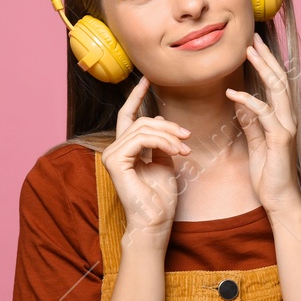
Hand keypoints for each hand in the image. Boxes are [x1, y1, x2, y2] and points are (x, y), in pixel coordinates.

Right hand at [101, 76, 190, 246]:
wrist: (156, 221)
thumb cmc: (161, 198)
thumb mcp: (165, 163)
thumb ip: (160, 143)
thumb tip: (158, 120)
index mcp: (126, 149)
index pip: (128, 115)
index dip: (136, 96)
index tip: (147, 79)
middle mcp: (115, 149)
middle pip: (141, 120)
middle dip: (168, 125)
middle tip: (187, 137)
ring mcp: (112, 155)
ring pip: (144, 128)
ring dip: (170, 136)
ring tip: (185, 149)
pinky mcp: (115, 161)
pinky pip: (142, 139)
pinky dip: (163, 142)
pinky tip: (177, 151)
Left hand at [226, 33, 300, 213]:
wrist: (279, 200)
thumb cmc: (268, 174)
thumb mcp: (256, 143)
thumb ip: (251, 122)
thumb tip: (241, 101)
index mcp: (282, 119)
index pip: (275, 84)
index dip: (266, 64)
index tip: (252, 47)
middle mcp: (287, 119)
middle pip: (279, 80)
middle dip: (266, 58)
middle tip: (252, 39)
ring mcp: (286, 128)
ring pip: (277, 90)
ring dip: (262, 69)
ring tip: (247, 53)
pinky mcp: (280, 139)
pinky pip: (264, 113)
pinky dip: (248, 101)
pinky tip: (232, 94)